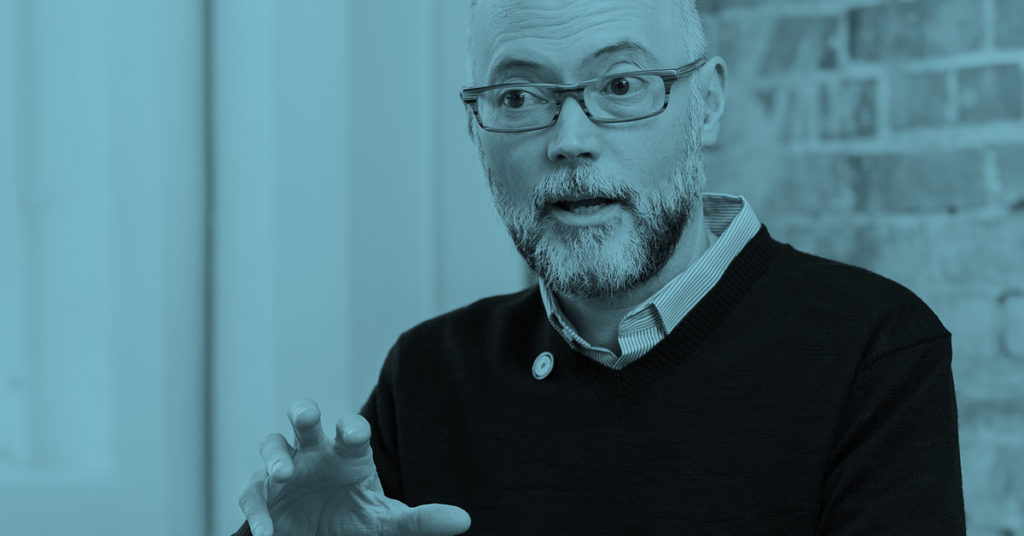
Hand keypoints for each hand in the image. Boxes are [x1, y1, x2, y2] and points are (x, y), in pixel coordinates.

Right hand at [238, 399, 470, 535]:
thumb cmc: (357, 521)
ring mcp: (286, 470)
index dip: (351, 427)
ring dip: (274, 455)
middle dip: (303, 411)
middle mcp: (316, 452)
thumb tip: (464, 520)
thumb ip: (422, 520)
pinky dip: (257, 510)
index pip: (351, 428)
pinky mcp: (263, 495)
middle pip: (304, 419)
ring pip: (272, 445)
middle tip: (306, 415)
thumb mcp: (388, 524)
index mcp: (348, 452)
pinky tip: (268, 530)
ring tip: (284, 475)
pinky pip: (253, 494)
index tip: (353, 435)